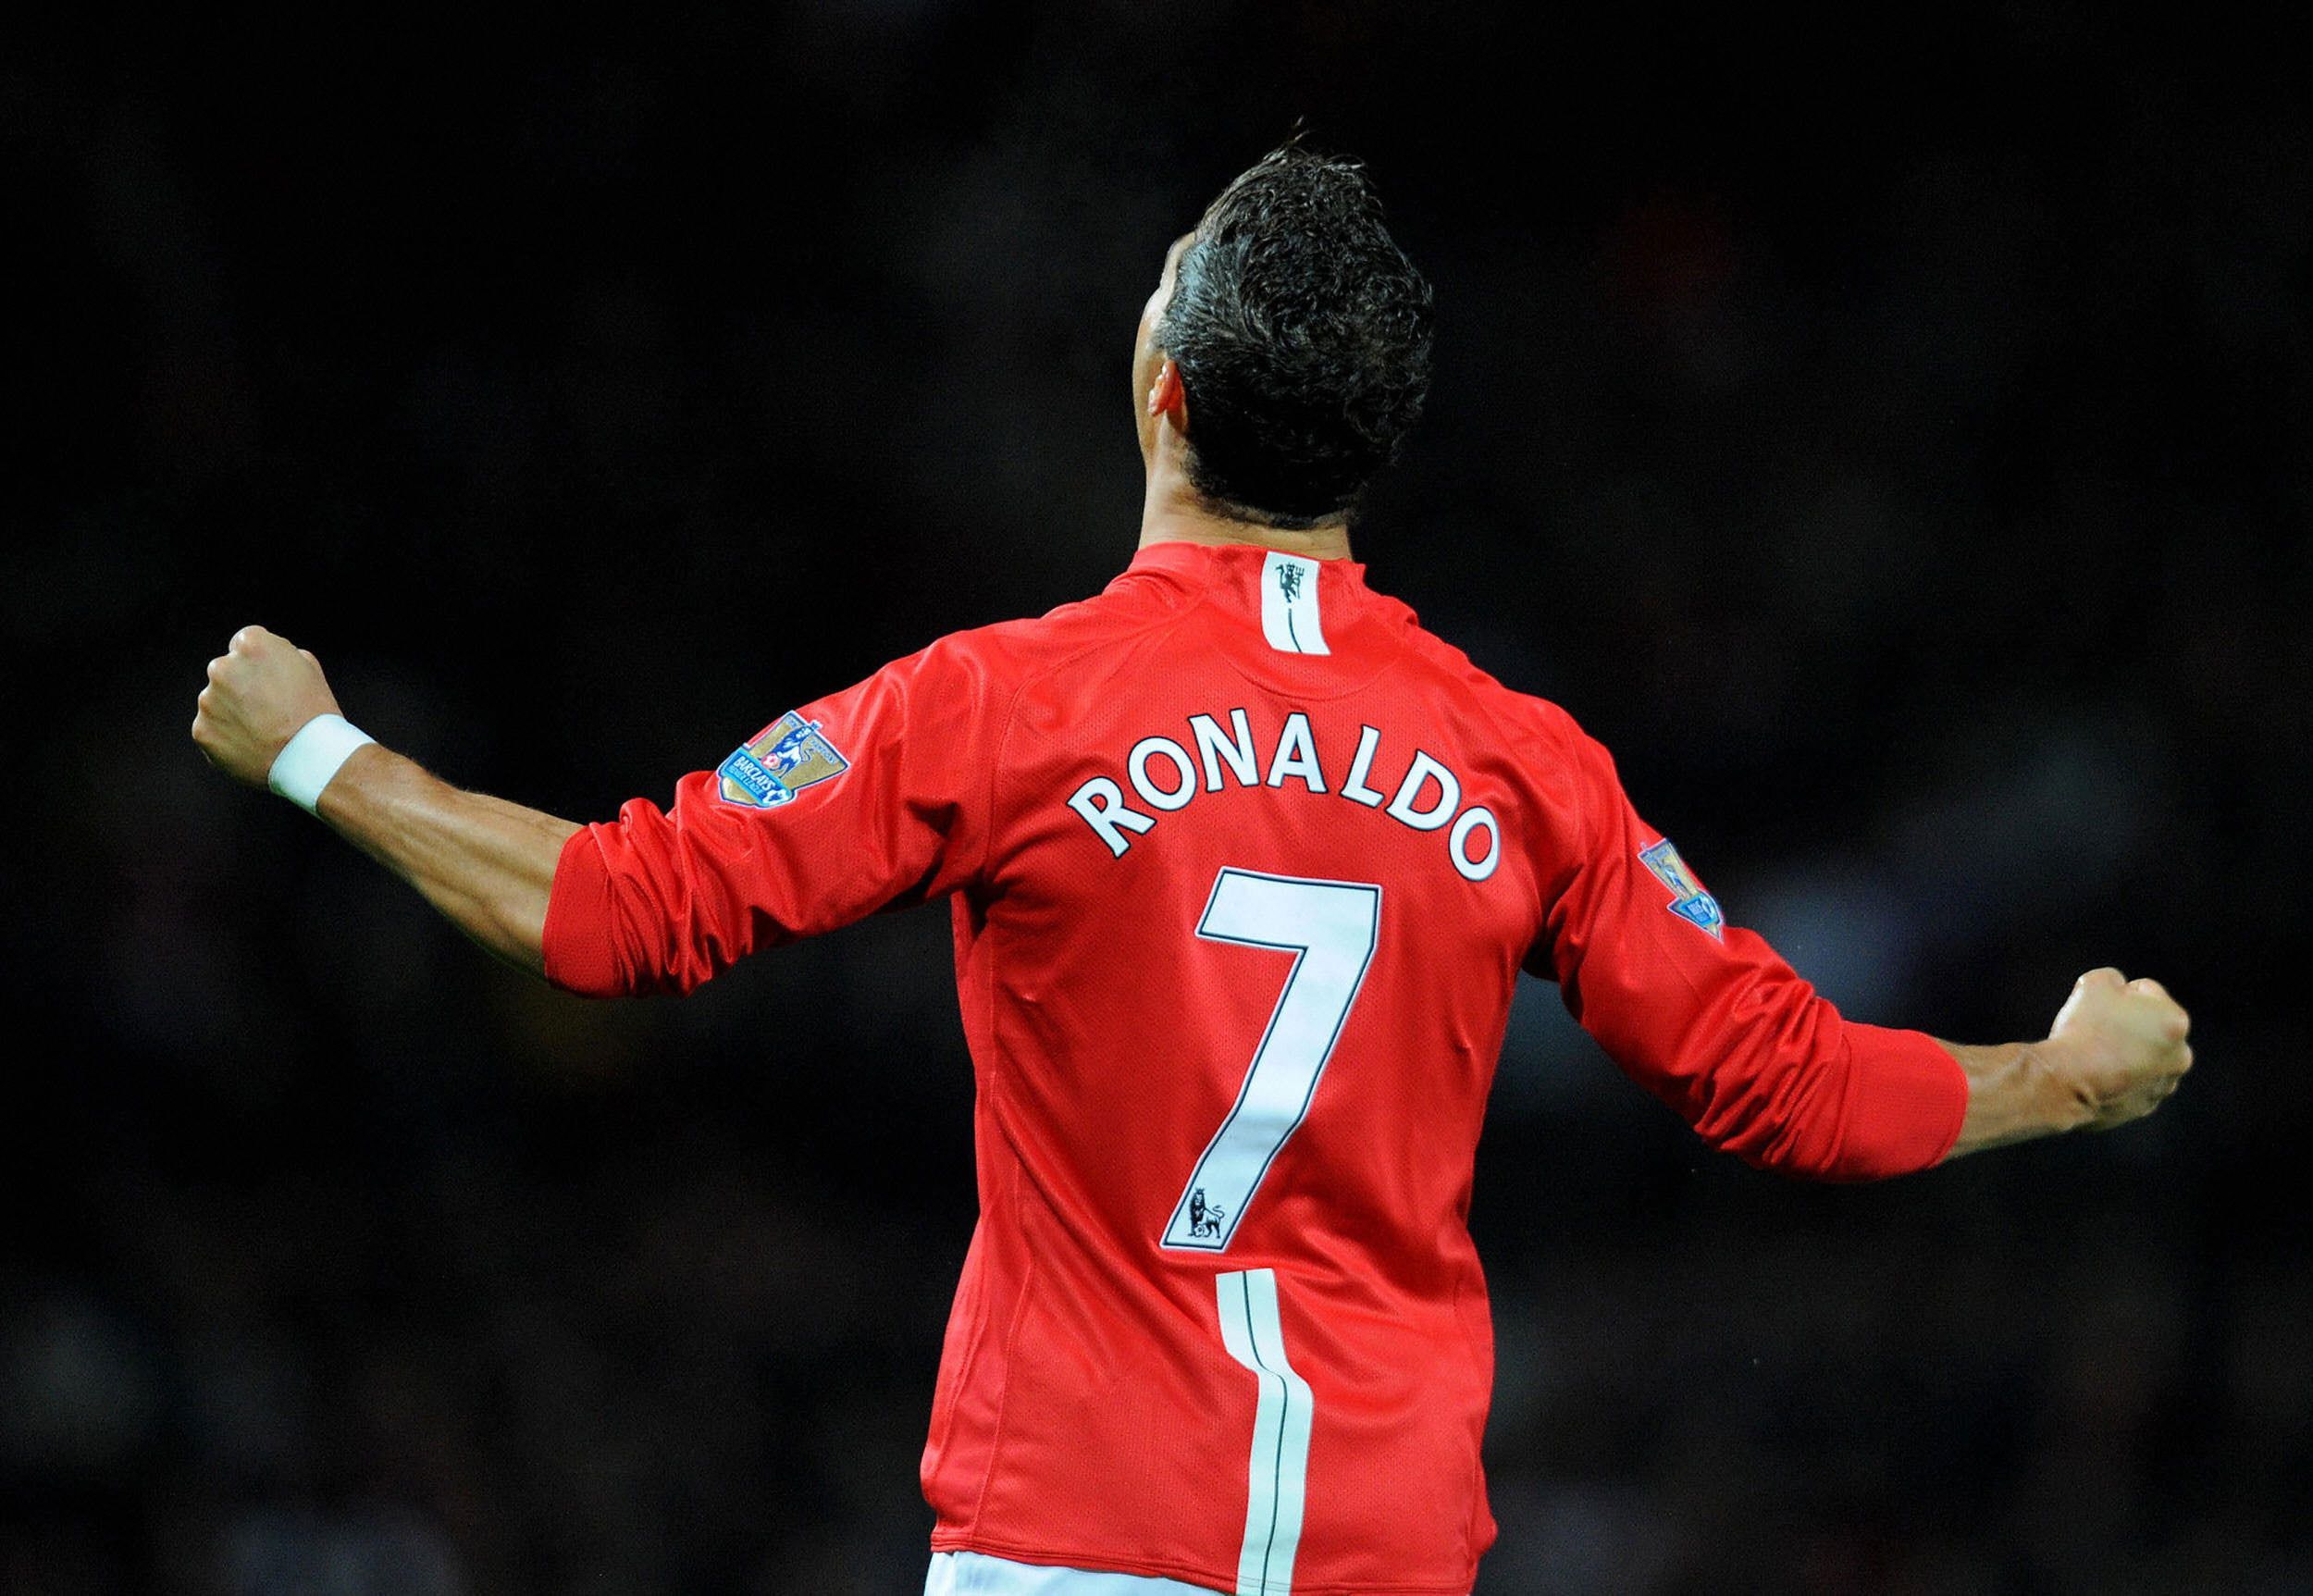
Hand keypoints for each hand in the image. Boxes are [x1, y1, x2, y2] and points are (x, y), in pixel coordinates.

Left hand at [191, 626, 343, 787]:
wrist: (310, 758)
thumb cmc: (316, 713)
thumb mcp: (309, 668)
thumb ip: (280, 655)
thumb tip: (265, 661)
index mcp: (250, 645)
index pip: (244, 643)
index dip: (260, 663)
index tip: (271, 680)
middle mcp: (222, 667)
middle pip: (226, 672)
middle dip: (241, 686)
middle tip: (268, 709)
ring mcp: (208, 700)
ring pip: (217, 702)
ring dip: (233, 712)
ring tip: (262, 732)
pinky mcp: (202, 730)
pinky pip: (211, 730)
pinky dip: (226, 737)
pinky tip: (251, 745)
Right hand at [2042, 967, 2193, 1130]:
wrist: (2065, 1083)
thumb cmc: (2083, 1030)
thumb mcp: (2093, 983)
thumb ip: (2112, 978)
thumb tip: (2115, 988)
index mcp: (2175, 1021)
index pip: (2145, 991)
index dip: (2115, 994)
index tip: (2097, 1007)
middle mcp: (2180, 1056)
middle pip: (2149, 1027)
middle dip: (2128, 1026)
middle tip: (2097, 1030)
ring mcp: (2163, 1085)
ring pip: (2143, 1058)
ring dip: (2125, 1053)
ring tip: (2094, 1055)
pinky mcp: (2145, 1108)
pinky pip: (2132, 1085)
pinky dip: (2118, 1079)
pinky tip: (2095, 1076)